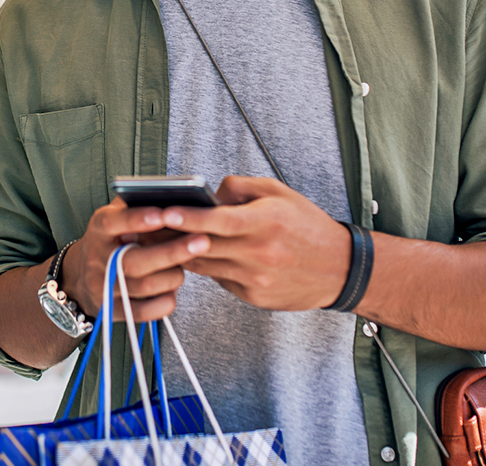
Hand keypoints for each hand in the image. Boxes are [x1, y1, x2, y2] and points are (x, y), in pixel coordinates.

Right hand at [62, 197, 208, 322]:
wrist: (81, 276)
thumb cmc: (112, 239)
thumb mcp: (116, 216)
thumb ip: (138, 205)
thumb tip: (175, 197)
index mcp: (99, 229)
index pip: (113, 223)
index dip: (137, 219)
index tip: (163, 214)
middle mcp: (98, 259)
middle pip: (134, 261)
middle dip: (171, 252)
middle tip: (202, 241)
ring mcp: (103, 288)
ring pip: (144, 286)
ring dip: (173, 276)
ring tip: (185, 266)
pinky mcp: (112, 311)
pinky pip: (144, 312)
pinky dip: (165, 301)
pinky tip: (173, 289)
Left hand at [160, 176, 350, 311]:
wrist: (339, 269)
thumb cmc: (307, 226)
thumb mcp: (278, 193)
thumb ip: (240, 188)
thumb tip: (208, 193)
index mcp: (265, 223)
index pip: (217, 220)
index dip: (188, 217)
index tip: (164, 212)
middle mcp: (259, 253)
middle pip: (204, 246)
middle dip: (173, 237)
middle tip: (146, 227)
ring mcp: (255, 279)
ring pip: (205, 265)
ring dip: (183, 254)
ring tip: (161, 240)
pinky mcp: (253, 296)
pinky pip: (220, 279)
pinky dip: (208, 267)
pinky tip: (197, 256)